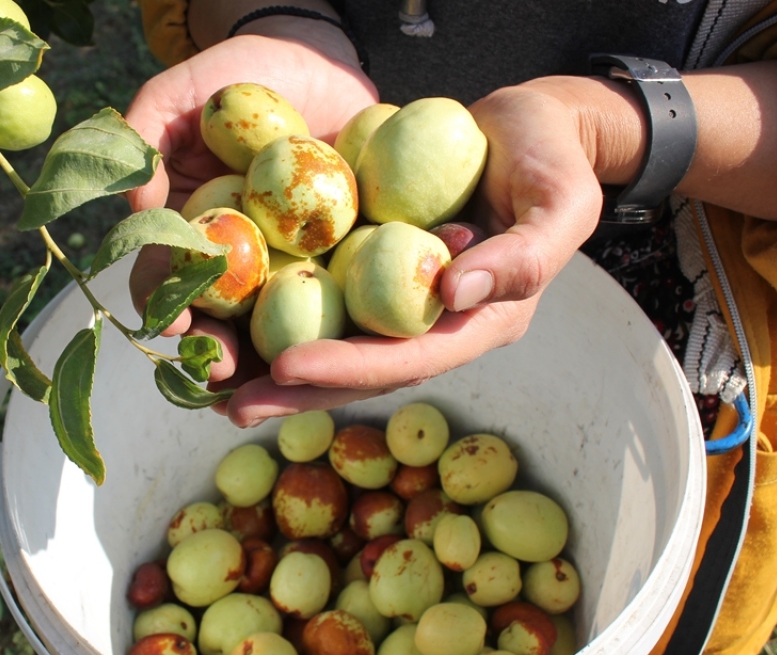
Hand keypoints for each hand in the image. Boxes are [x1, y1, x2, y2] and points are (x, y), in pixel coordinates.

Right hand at [124, 32, 376, 390]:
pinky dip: (351, 325)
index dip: (164, 308)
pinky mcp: (345, 261)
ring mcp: (291, 267)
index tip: (174, 325)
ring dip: (277, 364)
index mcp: (190, 234)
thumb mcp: (182, 92)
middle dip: (218, 356)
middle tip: (227, 374)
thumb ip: (147, 136)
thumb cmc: (239, 73)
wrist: (319, 61)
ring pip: (280, 329)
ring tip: (283, 383)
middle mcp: (237, 263)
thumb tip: (134, 208)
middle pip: (222, 323)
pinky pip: (347, 296)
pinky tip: (353, 349)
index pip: (166, 282)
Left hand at [219, 81, 608, 426]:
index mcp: (477, 323)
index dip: (348, 368)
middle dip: (296, 391)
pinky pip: (321, 293)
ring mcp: (399, 297)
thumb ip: (525, 255)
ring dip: (273, 367)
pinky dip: (275, 308)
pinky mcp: (373, 266)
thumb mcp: (563, 201)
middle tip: (231, 406)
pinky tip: (224, 315)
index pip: (409, 358)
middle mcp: (431, 322)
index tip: (289, 368)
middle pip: (359, 369)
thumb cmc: (552, 160)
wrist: (530, 126)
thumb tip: (450, 294)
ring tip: (213, 381)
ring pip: (332, 340)